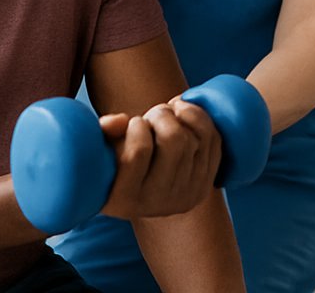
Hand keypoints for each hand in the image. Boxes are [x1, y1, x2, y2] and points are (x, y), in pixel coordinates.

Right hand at [97, 98, 222, 218]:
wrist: (145, 192)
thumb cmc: (115, 163)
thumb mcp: (100, 152)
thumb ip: (103, 133)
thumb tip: (119, 121)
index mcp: (123, 199)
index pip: (138, 152)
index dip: (137, 125)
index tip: (134, 121)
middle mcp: (157, 203)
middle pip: (174, 140)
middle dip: (163, 114)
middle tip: (154, 113)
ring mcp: (186, 195)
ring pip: (197, 137)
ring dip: (183, 113)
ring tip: (169, 112)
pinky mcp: (205, 185)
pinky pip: (213, 140)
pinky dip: (201, 118)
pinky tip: (185, 114)